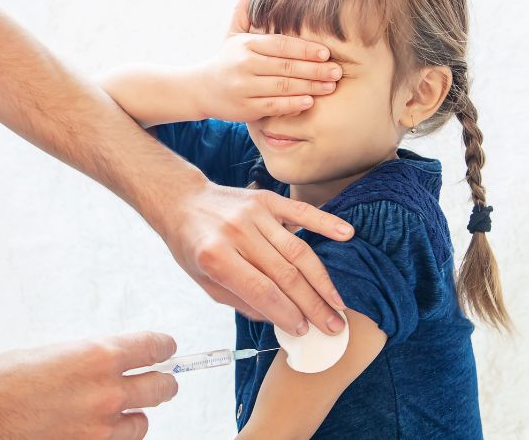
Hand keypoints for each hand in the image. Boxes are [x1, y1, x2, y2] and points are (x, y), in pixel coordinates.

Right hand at [0, 332, 178, 438]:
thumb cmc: (5, 381)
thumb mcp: (56, 352)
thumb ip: (92, 356)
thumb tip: (114, 359)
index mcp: (100, 355)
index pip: (155, 347)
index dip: (165, 347)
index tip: (167, 349)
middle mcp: (107, 390)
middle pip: (162, 386)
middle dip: (163, 382)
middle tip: (161, 381)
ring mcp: (100, 426)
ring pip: (144, 421)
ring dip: (137, 414)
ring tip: (123, 410)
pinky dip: (115, 437)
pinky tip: (103, 430)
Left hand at [163, 181, 353, 336]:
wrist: (182, 203)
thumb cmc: (193, 247)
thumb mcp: (205, 282)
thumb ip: (242, 302)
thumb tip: (281, 320)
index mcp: (215, 256)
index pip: (262, 291)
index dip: (287, 314)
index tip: (304, 330)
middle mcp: (237, 232)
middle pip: (285, 274)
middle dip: (312, 305)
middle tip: (332, 325)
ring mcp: (254, 214)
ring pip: (297, 250)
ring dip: (322, 280)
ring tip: (337, 303)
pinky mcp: (267, 199)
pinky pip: (301, 212)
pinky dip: (326, 222)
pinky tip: (346, 235)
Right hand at [194, 0, 341, 121]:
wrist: (200, 89)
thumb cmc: (225, 61)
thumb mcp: (232, 34)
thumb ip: (243, 12)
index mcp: (247, 45)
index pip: (281, 45)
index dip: (304, 49)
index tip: (326, 53)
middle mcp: (245, 64)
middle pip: (285, 66)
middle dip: (314, 69)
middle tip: (337, 71)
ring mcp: (245, 87)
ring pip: (282, 86)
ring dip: (309, 87)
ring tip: (330, 87)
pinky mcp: (245, 108)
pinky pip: (273, 106)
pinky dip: (292, 104)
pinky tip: (309, 102)